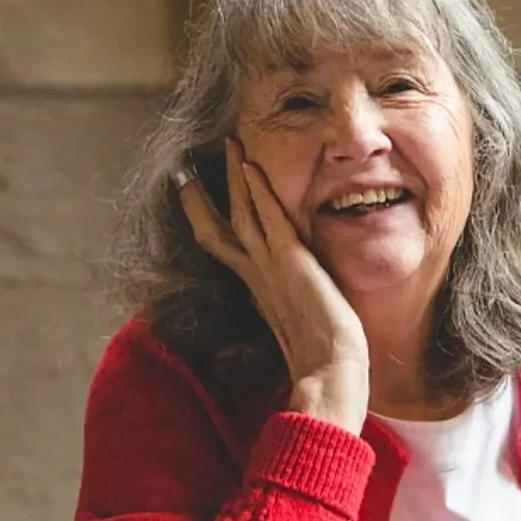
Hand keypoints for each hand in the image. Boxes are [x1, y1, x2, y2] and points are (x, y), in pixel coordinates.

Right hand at [179, 139, 369, 432]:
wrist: (329, 375)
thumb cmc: (322, 362)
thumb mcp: (301, 330)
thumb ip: (292, 313)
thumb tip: (293, 313)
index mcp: (258, 294)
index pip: (226, 252)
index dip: (211, 225)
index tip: (201, 205)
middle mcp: (256, 278)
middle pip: (217, 229)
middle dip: (204, 197)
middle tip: (190, 169)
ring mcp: (270, 268)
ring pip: (240, 213)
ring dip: (234, 177)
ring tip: (231, 145)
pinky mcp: (290, 261)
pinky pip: (268, 215)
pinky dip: (256, 189)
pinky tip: (249, 164)